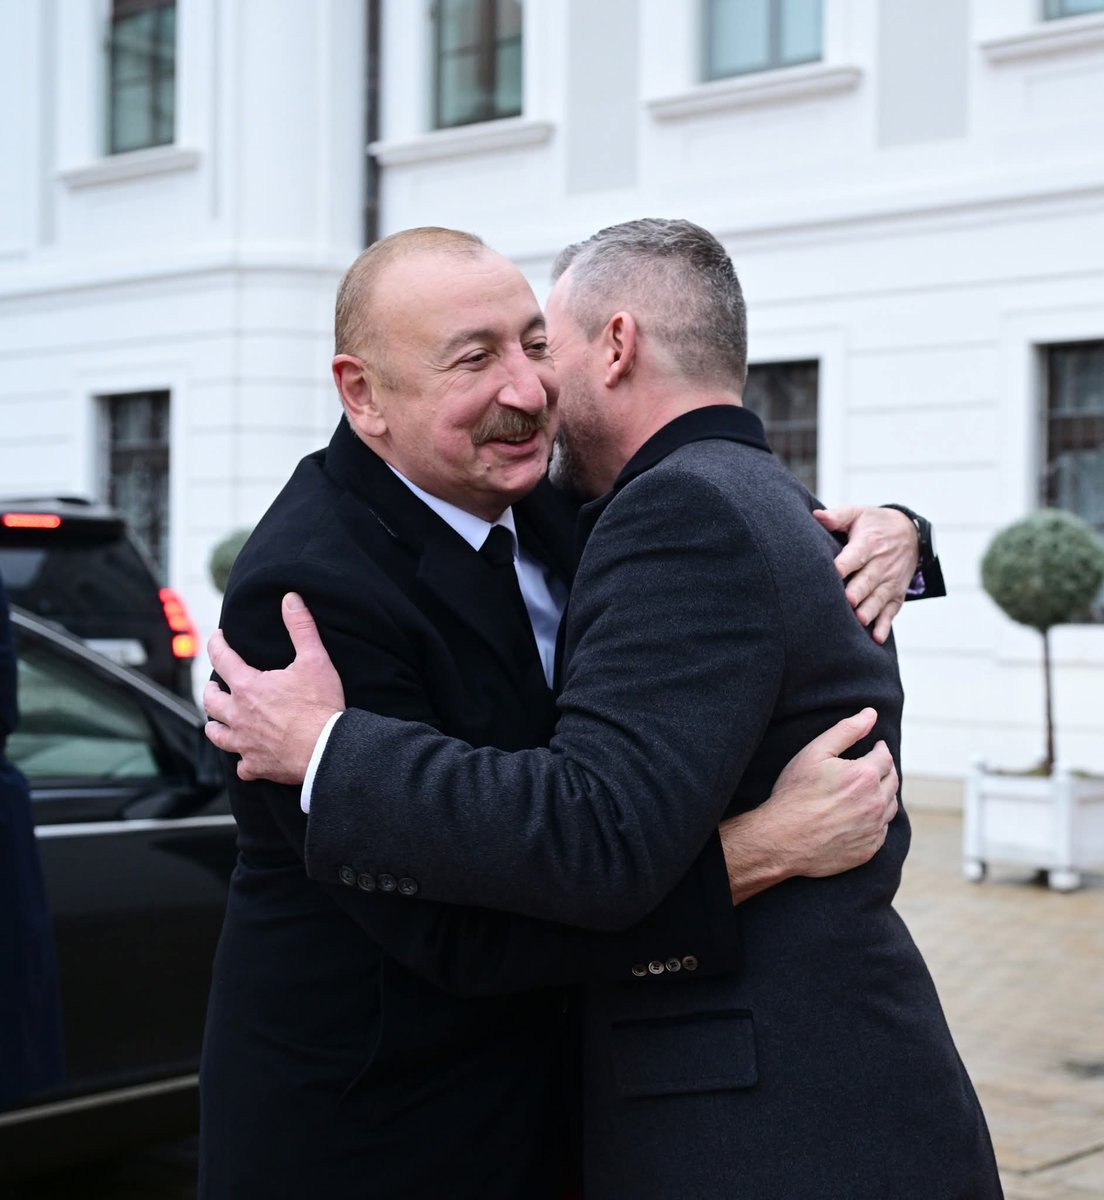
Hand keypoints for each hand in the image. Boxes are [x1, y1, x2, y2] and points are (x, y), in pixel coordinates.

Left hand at [204, 592, 344, 783]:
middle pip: (211, 700)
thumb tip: (290, 598)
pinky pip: (241, 765)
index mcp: (248, 687)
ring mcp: (245, 742)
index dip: (217, 644)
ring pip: (217, 733)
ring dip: (215, 724)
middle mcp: (238, 715)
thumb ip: (301, 627)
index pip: (222, 659)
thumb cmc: (320, 706)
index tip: (217, 637)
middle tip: (216, 684)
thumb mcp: (315, 660)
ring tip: (218, 720)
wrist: (327, 750)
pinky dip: (242, 760)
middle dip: (211, 689)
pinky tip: (246, 758)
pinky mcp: (256, 765)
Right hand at [719, 708, 897, 902]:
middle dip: (884, 770)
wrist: (781, 839)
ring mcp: (873, 829)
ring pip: (890, 806)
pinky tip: (859, 816)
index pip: (885, 757)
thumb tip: (870, 714)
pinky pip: (881, 831)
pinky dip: (876, 821)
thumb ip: (846, 730)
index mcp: (865, 776)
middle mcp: (876, 803)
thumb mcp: (814, 753)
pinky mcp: (868, 850)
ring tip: (866, 791)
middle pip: (892, 781)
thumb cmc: (794, 793)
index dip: (879, 750)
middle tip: (872, 767)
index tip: (874, 748)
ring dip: (883, 795)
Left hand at [813, 505, 919, 643]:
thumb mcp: (858, 513)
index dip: (844, 565)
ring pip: (879, 598)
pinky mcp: (896, 594)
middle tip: (848, 602)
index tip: (833, 573)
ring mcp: (890, 581)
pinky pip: (891, 611)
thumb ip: (837, 516)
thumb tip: (816, 516)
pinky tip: (876, 638)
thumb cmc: (875, 524)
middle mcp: (881, 564)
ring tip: (860, 621)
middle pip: (868, 580)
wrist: (910, 533)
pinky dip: (885, 625)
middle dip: (858, 592)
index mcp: (868, 544)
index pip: (855, 556)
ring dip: (870, 610)